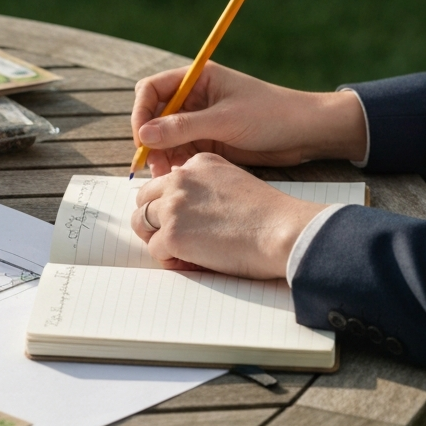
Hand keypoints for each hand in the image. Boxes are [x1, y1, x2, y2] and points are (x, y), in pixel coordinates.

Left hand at [130, 153, 327, 278]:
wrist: (284, 231)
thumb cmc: (269, 215)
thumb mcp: (233, 183)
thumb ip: (206, 188)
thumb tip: (187, 212)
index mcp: (198, 163)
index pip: (165, 182)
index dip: (170, 205)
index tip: (186, 220)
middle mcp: (181, 178)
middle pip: (144, 199)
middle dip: (154, 220)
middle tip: (175, 238)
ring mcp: (174, 205)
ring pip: (142, 223)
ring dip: (157, 239)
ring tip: (183, 251)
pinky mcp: (172, 234)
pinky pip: (155, 250)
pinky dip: (170, 260)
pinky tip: (193, 262)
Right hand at [132, 62, 366, 175]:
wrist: (306, 133)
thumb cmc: (271, 115)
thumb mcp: (224, 120)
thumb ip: (183, 127)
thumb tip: (144, 134)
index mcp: (197, 79)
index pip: (152, 89)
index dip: (141, 112)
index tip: (142, 137)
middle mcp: (195, 98)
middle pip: (155, 115)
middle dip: (150, 138)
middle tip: (151, 163)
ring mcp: (201, 121)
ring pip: (166, 137)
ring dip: (162, 154)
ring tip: (166, 174)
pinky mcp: (210, 141)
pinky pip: (182, 151)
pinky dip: (176, 162)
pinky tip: (179, 175)